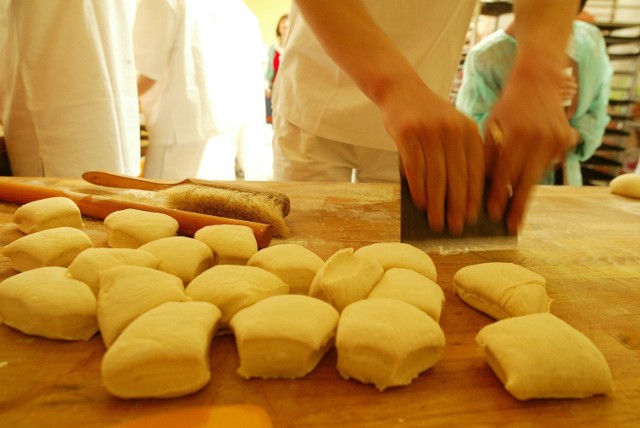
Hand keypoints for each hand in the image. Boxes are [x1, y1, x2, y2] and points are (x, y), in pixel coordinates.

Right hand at [380, 75, 483, 235]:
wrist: (400, 90)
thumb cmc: (426, 117)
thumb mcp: (450, 129)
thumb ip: (458, 155)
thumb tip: (459, 198)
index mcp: (469, 130)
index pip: (475, 170)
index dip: (474, 196)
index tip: (472, 218)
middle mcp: (453, 129)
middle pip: (457, 176)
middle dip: (456, 206)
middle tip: (454, 227)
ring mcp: (430, 130)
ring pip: (436, 175)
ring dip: (436, 203)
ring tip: (435, 221)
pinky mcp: (408, 132)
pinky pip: (415, 167)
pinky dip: (418, 188)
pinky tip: (419, 203)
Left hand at [485, 64, 573, 233]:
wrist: (538, 82)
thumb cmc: (507, 107)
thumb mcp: (491, 126)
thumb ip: (488, 154)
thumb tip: (478, 186)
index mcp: (517, 134)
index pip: (504, 171)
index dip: (498, 194)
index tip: (492, 214)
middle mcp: (539, 138)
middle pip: (525, 180)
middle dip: (516, 205)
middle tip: (510, 226)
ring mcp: (556, 139)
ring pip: (537, 175)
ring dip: (525, 195)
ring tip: (516, 217)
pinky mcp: (566, 140)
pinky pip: (547, 165)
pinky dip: (534, 175)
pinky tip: (523, 191)